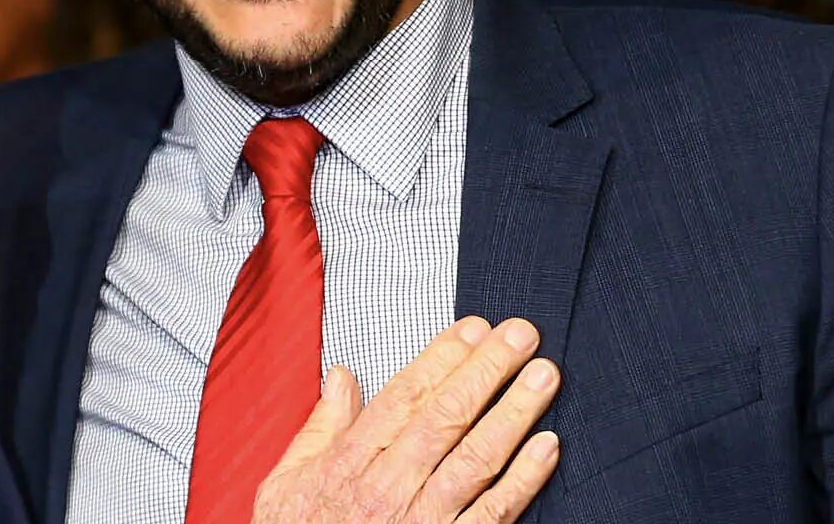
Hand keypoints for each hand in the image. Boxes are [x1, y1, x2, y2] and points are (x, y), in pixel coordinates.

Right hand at [255, 316, 560, 522]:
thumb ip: (319, 427)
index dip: (443, 357)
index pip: (404, 396)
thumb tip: (340, 377)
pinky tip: (547, 446)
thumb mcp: (287, 483)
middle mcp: (388, 488)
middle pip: (446, 416)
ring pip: (476, 457)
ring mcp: (421, 520)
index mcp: (349, 463)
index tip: (474, 329)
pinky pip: (493, 513)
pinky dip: (524, 479)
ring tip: (543, 376)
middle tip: (521, 335)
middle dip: (487, 369)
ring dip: (514, 412)